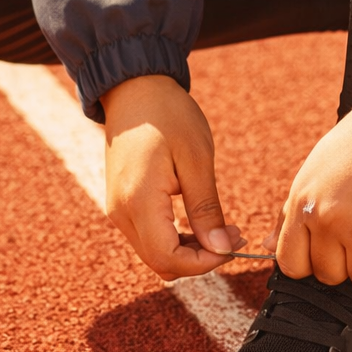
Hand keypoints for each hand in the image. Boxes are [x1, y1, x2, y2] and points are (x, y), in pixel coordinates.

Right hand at [102, 75, 242, 280]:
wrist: (134, 89)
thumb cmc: (168, 115)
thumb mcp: (196, 158)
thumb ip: (206, 208)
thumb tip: (221, 249)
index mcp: (138, 202)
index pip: (169, 258)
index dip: (205, 262)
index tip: (233, 243)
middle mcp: (121, 213)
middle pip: (160, 262)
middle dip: (200, 259)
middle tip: (233, 235)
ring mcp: (118, 209)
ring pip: (154, 253)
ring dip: (189, 250)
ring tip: (222, 227)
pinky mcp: (121, 203)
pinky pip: (148, 236)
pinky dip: (175, 238)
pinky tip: (199, 220)